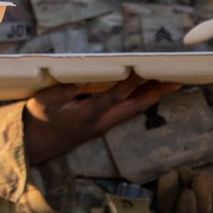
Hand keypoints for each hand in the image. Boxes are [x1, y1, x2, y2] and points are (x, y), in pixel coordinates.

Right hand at [23, 74, 180, 164]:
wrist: (35, 144)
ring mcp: (103, 125)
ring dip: (151, 97)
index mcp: (89, 114)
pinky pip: (126, 112)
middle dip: (156, 93)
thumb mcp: (45, 101)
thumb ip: (66, 89)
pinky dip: (139, 101)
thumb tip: (85, 77)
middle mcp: (102, 121)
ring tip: (168, 85)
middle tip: (176, 81)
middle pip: (135, 107)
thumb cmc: (38, 120)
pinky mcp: (101, 126)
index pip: (115, 95)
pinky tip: (144, 95)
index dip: (131, 82)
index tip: (144, 68)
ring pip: (133, 111)